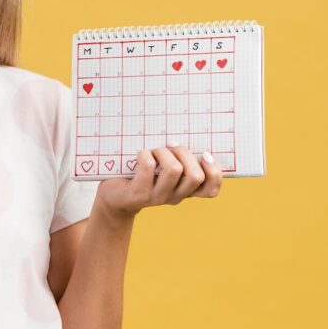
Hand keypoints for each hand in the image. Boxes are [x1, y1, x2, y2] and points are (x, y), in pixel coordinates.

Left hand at [94, 143, 222, 220]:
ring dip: (164, 152)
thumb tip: (186, 131)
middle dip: (185, 154)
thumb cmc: (141, 174)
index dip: (214, 172)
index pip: (211, 189)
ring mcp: (157, 197)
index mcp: (185, 190)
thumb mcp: (162, 168)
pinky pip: (148, 166)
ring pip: (174, 170)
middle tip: (171, 145)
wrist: (114, 195)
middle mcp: (174, 196)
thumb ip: (178, 157)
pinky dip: (145, 154)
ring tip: (154, 150)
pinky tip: (140, 154)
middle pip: (195, 176)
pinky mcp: (138, 193)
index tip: (205, 154)